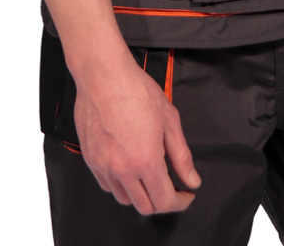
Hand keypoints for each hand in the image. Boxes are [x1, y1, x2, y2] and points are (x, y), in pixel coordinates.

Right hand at [73, 53, 201, 214]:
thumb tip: (192, 180)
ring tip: (150, 176)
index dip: (180, 202)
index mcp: (146, 161)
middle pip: (144, 207)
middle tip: (172, 187)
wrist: (104, 76)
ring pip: (124, 199)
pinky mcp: (90, 160)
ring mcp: (103, 167)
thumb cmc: (136, 91)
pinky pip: (107, 185)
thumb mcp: (169, 120)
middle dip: (162, 202)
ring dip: (141, 194)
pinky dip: (121, 185)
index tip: (186, 195)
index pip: (164, 201)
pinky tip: (129, 169)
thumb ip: (182, 155)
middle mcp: (123, 170)